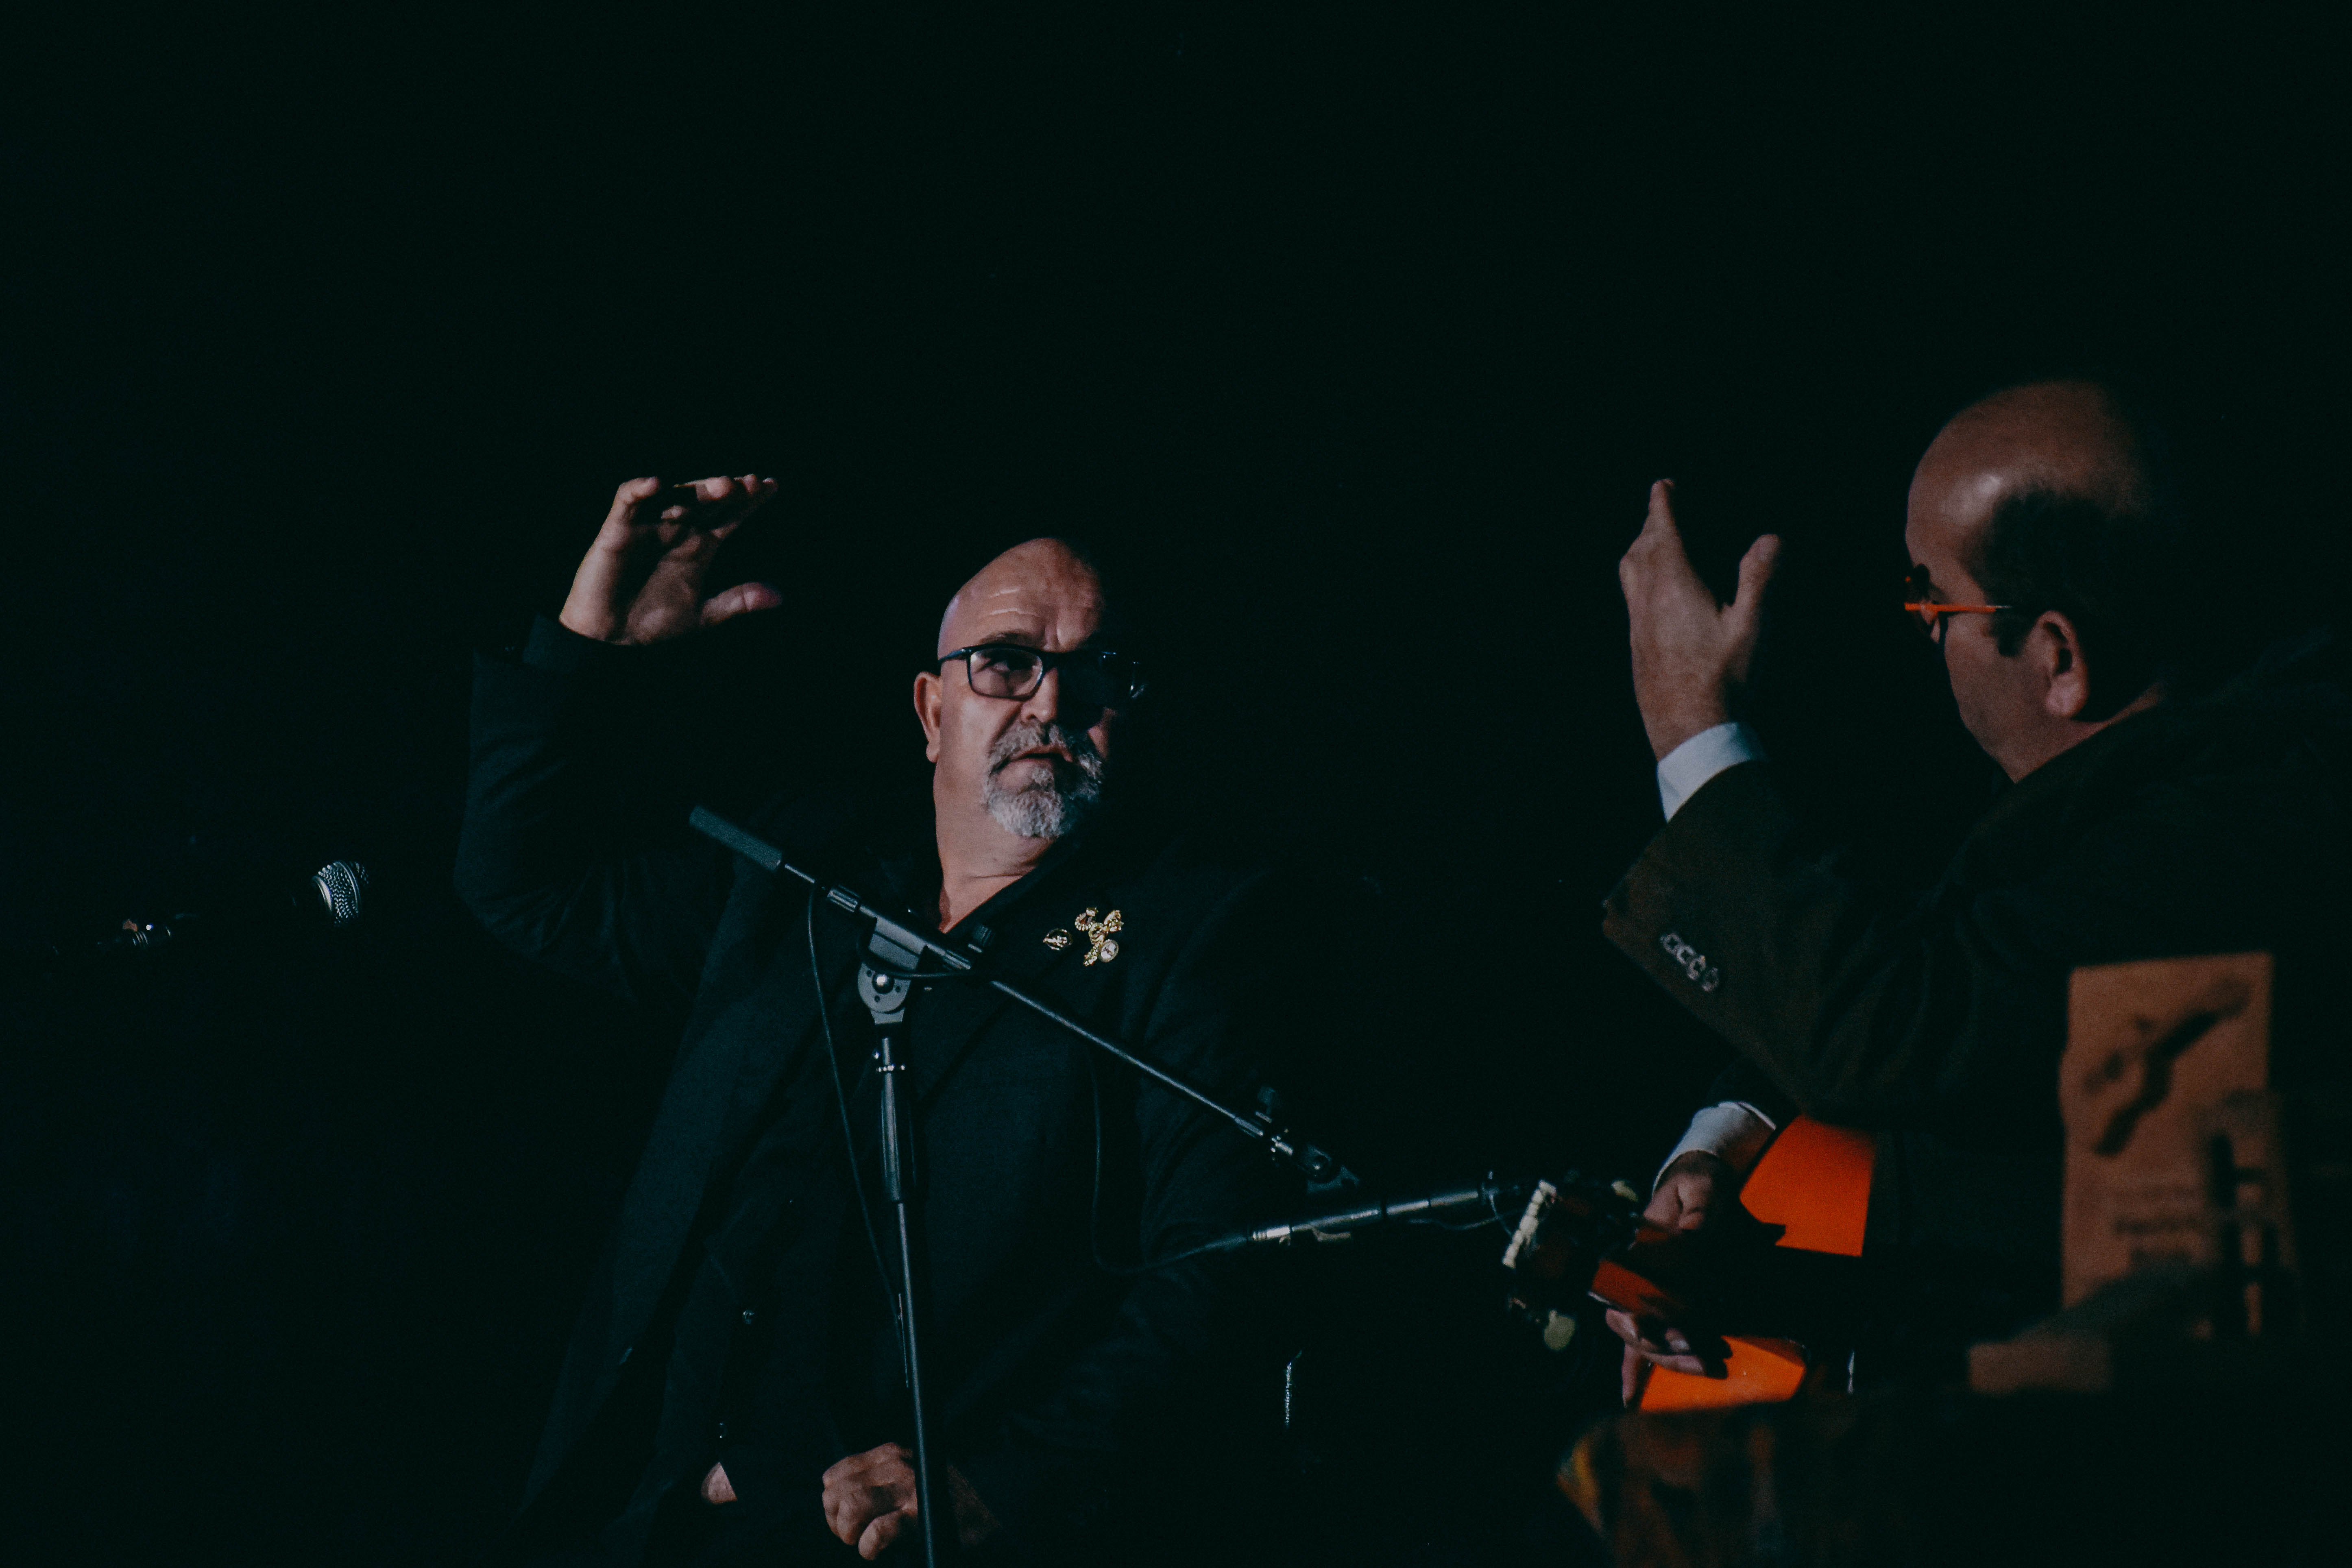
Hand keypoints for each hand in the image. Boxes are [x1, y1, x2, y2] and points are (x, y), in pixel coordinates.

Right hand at [558, 474, 781, 643]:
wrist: (611, 639)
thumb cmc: (653, 622)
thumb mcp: (703, 614)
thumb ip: (738, 602)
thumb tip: (779, 596)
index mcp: (700, 545)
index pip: (729, 515)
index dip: (750, 501)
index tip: (771, 485)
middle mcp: (677, 529)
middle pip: (707, 500)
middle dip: (728, 490)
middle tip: (749, 483)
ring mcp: (649, 526)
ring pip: (674, 496)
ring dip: (696, 489)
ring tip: (722, 485)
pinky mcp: (618, 529)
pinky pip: (627, 501)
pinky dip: (639, 490)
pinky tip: (656, 484)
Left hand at [820, 1445, 1000, 1558]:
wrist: (986, 1514)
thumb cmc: (942, 1502)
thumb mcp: (907, 1477)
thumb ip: (877, 1481)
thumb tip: (837, 1501)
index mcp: (890, 1454)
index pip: (835, 1475)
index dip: (833, 1503)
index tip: (845, 1520)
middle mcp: (896, 1466)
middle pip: (835, 1492)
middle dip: (835, 1521)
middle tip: (853, 1536)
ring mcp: (908, 1490)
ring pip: (851, 1507)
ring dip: (848, 1532)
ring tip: (863, 1542)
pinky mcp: (918, 1516)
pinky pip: (877, 1532)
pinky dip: (868, 1547)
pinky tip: (876, 1551)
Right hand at [1606, 1150, 1732, 1403]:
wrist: (1703, 1184)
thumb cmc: (1700, 1182)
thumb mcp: (1704, 1187)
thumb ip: (1701, 1212)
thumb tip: (1695, 1241)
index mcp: (1639, 1251)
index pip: (1630, 1293)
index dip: (1645, 1321)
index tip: (1671, 1334)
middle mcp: (1639, 1277)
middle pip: (1638, 1327)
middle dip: (1668, 1348)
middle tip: (1705, 1355)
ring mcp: (1651, 1294)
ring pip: (1647, 1341)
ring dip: (1672, 1361)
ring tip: (1710, 1367)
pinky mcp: (1668, 1304)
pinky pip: (1649, 1342)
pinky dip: (1637, 1370)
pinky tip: (1630, 1396)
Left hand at [1618, 480, 1779, 760]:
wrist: (1688, 731)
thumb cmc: (1724, 681)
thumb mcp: (1751, 628)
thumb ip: (1759, 579)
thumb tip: (1770, 538)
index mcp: (1674, 588)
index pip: (1663, 533)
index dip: (1662, 506)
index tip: (1662, 485)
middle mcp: (1647, 601)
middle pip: (1640, 549)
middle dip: (1651, 523)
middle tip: (1661, 506)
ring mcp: (1637, 625)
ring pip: (1630, 573)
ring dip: (1640, 548)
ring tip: (1651, 540)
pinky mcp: (1636, 646)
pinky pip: (1631, 598)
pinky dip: (1638, 576)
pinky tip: (1652, 591)